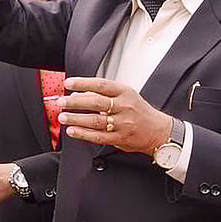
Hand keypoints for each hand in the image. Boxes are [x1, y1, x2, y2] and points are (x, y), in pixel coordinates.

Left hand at [58, 77, 172, 155]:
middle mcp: (124, 107)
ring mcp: (123, 124)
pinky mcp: (120, 138)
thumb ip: (101, 95)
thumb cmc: (139, 111)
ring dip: (76, 119)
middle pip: (97, 103)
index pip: (101, 85)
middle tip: (61, 102)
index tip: (68, 83)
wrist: (159, 131)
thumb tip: (77, 94)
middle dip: (76, 102)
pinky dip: (83, 134)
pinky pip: (99, 136)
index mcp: (125, 92)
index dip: (83, 83)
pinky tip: (72, 131)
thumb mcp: (124, 96)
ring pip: (96, 121)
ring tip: (62, 117)